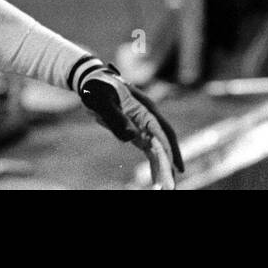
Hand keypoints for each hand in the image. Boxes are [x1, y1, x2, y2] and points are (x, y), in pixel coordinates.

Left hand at [72, 57, 183, 188]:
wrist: (91, 79)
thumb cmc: (98, 88)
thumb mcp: (103, 101)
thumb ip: (116, 118)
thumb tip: (132, 138)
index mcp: (145, 109)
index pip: (163, 133)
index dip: (171, 151)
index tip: (176, 169)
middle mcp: (149, 117)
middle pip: (163, 143)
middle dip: (168, 164)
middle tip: (170, 187)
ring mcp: (144, 124)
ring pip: (158, 148)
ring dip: (162, 167)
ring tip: (165, 188)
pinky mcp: (137, 129)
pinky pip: (149, 149)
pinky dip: (154, 163)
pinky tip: (155, 178)